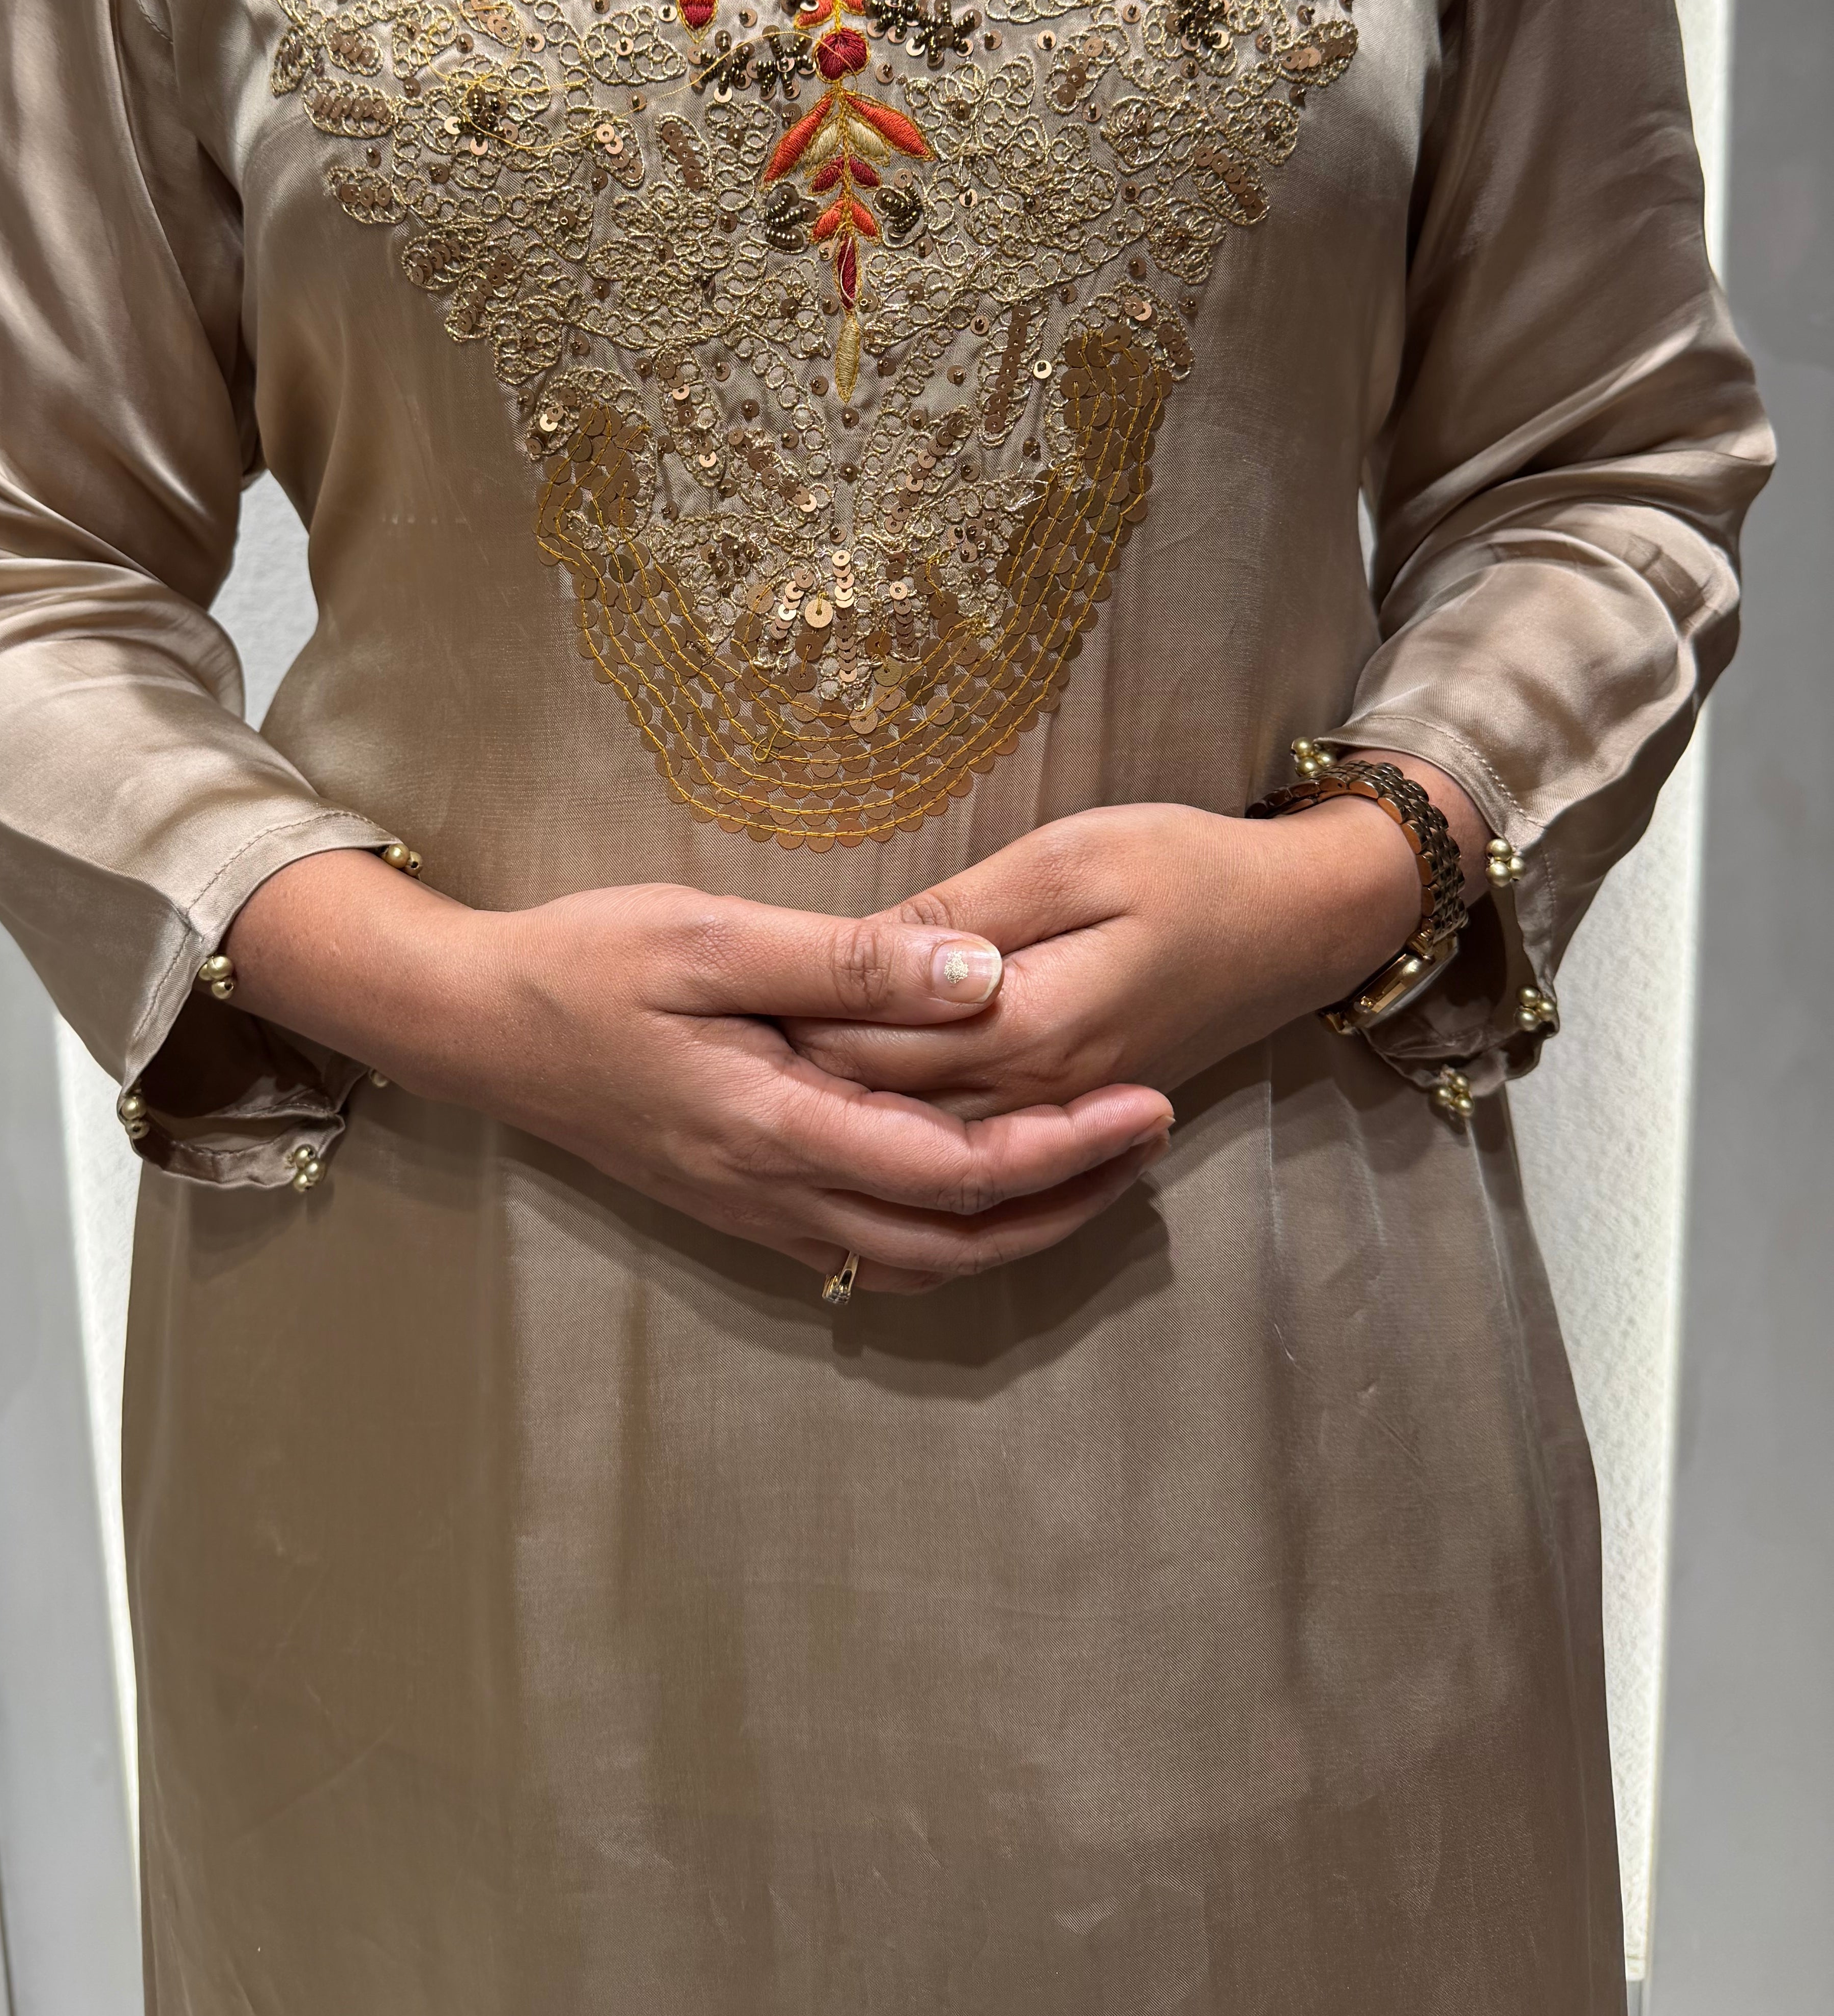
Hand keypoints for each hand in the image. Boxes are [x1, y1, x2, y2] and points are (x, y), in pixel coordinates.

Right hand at [224, 853, 1173, 1294]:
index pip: (956, 1169)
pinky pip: (863, 1245)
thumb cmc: (585, 960)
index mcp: (776, 1126)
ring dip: (1014, 1226)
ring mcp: (750, 1209)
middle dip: (1068, 1199)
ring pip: (914, 1258)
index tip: (1149, 1102)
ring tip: (1093, 1165)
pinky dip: (944, 1230)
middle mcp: (771, 1192)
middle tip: (1151, 1139)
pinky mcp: (733, 1201)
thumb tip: (979, 976)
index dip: (1066, 1147)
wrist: (472, 1022)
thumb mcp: (713, 936)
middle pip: (954, 1240)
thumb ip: (849, 964)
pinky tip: (980, 1183)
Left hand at [785, 767, 1483, 1116]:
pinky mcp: (1068, 1116)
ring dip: (842, 1118)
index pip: (870, 1043)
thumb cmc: (1192, 867)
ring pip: (918, 1146)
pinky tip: (851, 1118)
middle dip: (794, 1076)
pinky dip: (904, 1147)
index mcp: (1028, 1026)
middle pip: (880, 1107)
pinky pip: (967, 1157)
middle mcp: (1035, 1094)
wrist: (1305, 922)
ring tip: (758, 1075)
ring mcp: (1053, 1117)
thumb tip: (873, 953)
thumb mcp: (1073, 858)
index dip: (787, 1018)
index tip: (716, 990)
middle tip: (710, 1035)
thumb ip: (966, 918)